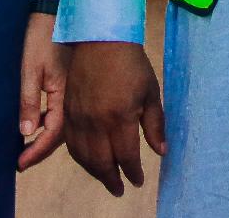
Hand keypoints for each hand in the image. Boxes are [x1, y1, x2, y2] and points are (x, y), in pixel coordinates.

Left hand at [17, 13, 70, 170]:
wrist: (57, 10)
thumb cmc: (41, 37)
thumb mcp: (30, 68)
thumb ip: (28, 101)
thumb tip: (26, 132)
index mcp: (64, 94)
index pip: (53, 133)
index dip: (37, 150)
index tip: (20, 164)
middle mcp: (72, 96)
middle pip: (60, 132)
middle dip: (42, 148)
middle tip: (23, 161)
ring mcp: (71, 89)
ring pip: (61, 121)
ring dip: (45, 135)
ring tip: (28, 147)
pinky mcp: (67, 82)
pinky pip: (60, 109)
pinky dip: (48, 120)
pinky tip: (36, 122)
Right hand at [64, 41, 165, 196]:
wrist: (100, 39)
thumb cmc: (132, 64)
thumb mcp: (151, 92)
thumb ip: (155, 125)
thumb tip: (161, 152)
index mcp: (119, 118)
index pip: (126, 157)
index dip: (133, 172)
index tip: (138, 180)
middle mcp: (96, 122)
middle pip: (102, 162)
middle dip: (113, 179)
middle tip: (120, 189)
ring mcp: (78, 118)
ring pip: (83, 156)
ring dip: (95, 171)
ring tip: (106, 178)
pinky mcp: (66, 111)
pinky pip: (69, 142)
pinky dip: (79, 157)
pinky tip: (88, 160)